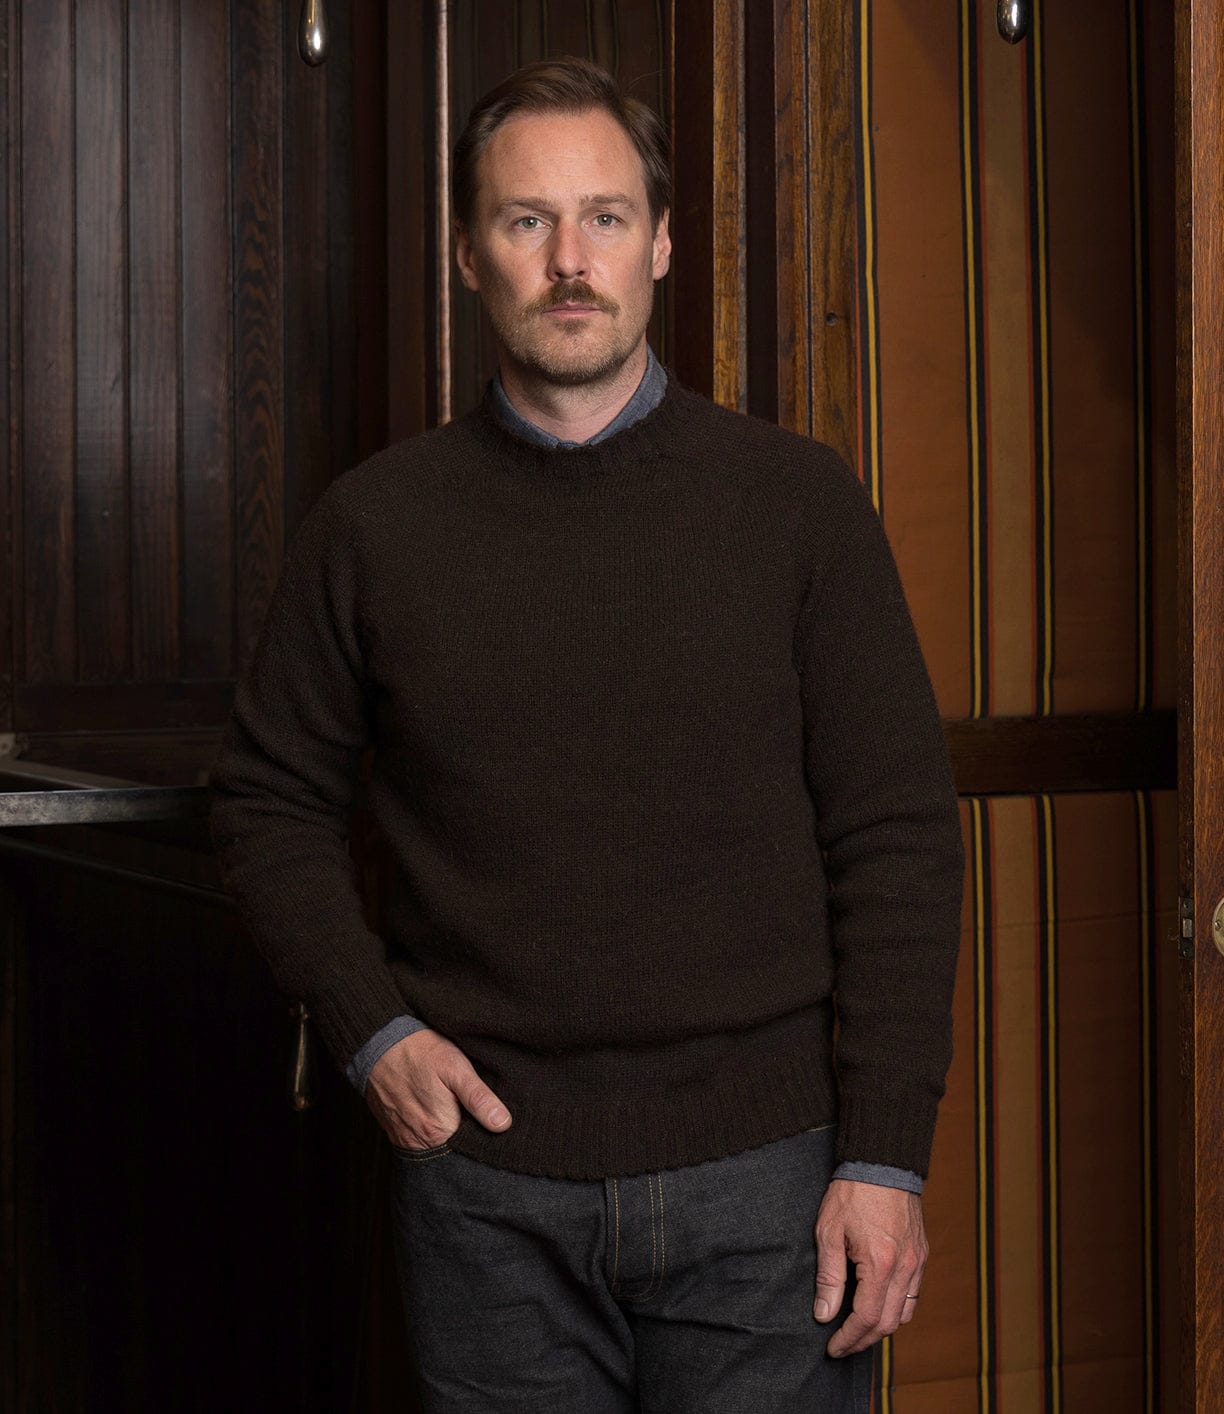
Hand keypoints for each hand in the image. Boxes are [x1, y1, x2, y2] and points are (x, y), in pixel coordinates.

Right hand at [365, 1028, 512, 1149]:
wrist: (379, 1043)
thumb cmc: (421, 1053)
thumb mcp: (456, 1068)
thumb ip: (479, 1098)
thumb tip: (502, 1125)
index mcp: (439, 1131)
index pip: (471, 1149)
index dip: (485, 1137)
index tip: (493, 1123)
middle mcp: (420, 1142)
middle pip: (454, 1151)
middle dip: (468, 1139)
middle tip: (475, 1114)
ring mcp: (405, 1138)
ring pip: (437, 1148)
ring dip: (449, 1137)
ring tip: (457, 1113)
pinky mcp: (396, 1131)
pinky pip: (419, 1142)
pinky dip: (431, 1133)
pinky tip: (438, 1114)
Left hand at [812, 1179, 926, 1356]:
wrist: (882, 1162)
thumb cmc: (852, 1193)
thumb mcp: (829, 1231)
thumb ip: (829, 1277)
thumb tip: (824, 1314)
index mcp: (880, 1264)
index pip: (865, 1318)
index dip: (848, 1339)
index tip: (832, 1348)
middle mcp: (905, 1268)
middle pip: (887, 1323)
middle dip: (863, 1341)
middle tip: (842, 1346)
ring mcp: (918, 1262)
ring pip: (905, 1314)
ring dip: (882, 1328)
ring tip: (858, 1331)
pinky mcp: (922, 1254)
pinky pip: (913, 1295)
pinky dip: (897, 1309)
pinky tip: (878, 1306)